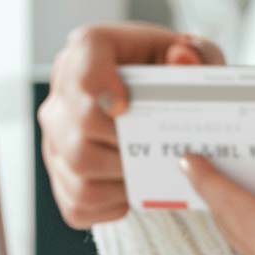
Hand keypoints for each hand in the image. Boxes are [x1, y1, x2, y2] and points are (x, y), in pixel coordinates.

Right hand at [39, 22, 224, 229]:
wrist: (163, 109)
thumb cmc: (178, 78)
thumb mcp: (198, 59)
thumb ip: (199, 54)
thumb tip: (181, 58)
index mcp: (92, 48)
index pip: (82, 54)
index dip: (98, 82)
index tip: (124, 105)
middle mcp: (63, 92)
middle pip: (80, 124)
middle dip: (127, 141)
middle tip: (157, 146)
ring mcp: (56, 137)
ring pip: (79, 167)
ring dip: (123, 176)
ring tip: (151, 169)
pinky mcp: (60, 175)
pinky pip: (77, 202)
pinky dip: (111, 205)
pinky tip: (134, 191)